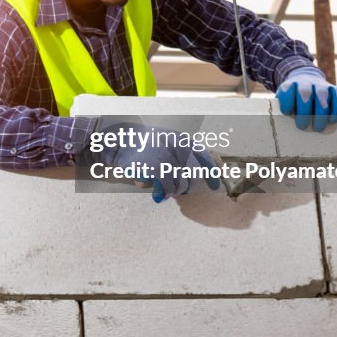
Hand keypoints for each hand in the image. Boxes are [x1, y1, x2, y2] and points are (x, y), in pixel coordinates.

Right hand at [88, 122, 220, 202]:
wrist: (121, 141)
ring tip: (163, 193)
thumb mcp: (165, 141)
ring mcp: (168, 159)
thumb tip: (195, 174)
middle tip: (175, 191)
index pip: (204, 158)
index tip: (215, 186)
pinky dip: (162, 193)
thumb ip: (181, 154)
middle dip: (184, 187)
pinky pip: (165, 188)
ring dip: (172, 192)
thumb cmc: (143, 144)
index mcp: (183, 141)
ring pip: (179, 185)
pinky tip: (157, 195)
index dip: (211, 174)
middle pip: (191, 177)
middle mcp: (179, 149)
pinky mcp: (156, 169)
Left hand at [276, 66, 336, 131]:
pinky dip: (336, 108)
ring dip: (321, 113)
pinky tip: (332, 120)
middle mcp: (305, 82)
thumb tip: (286, 125)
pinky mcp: (334, 89)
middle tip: (302, 126)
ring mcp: (321, 84)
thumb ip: (283, 110)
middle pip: (305, 93)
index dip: (287, 101)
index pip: (287, 90)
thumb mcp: (283, 101)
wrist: (305, 81)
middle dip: (304, 112)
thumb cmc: (293, 99)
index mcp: (290, 85)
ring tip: (318, 128)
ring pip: (322, 94)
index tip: (287, 113)